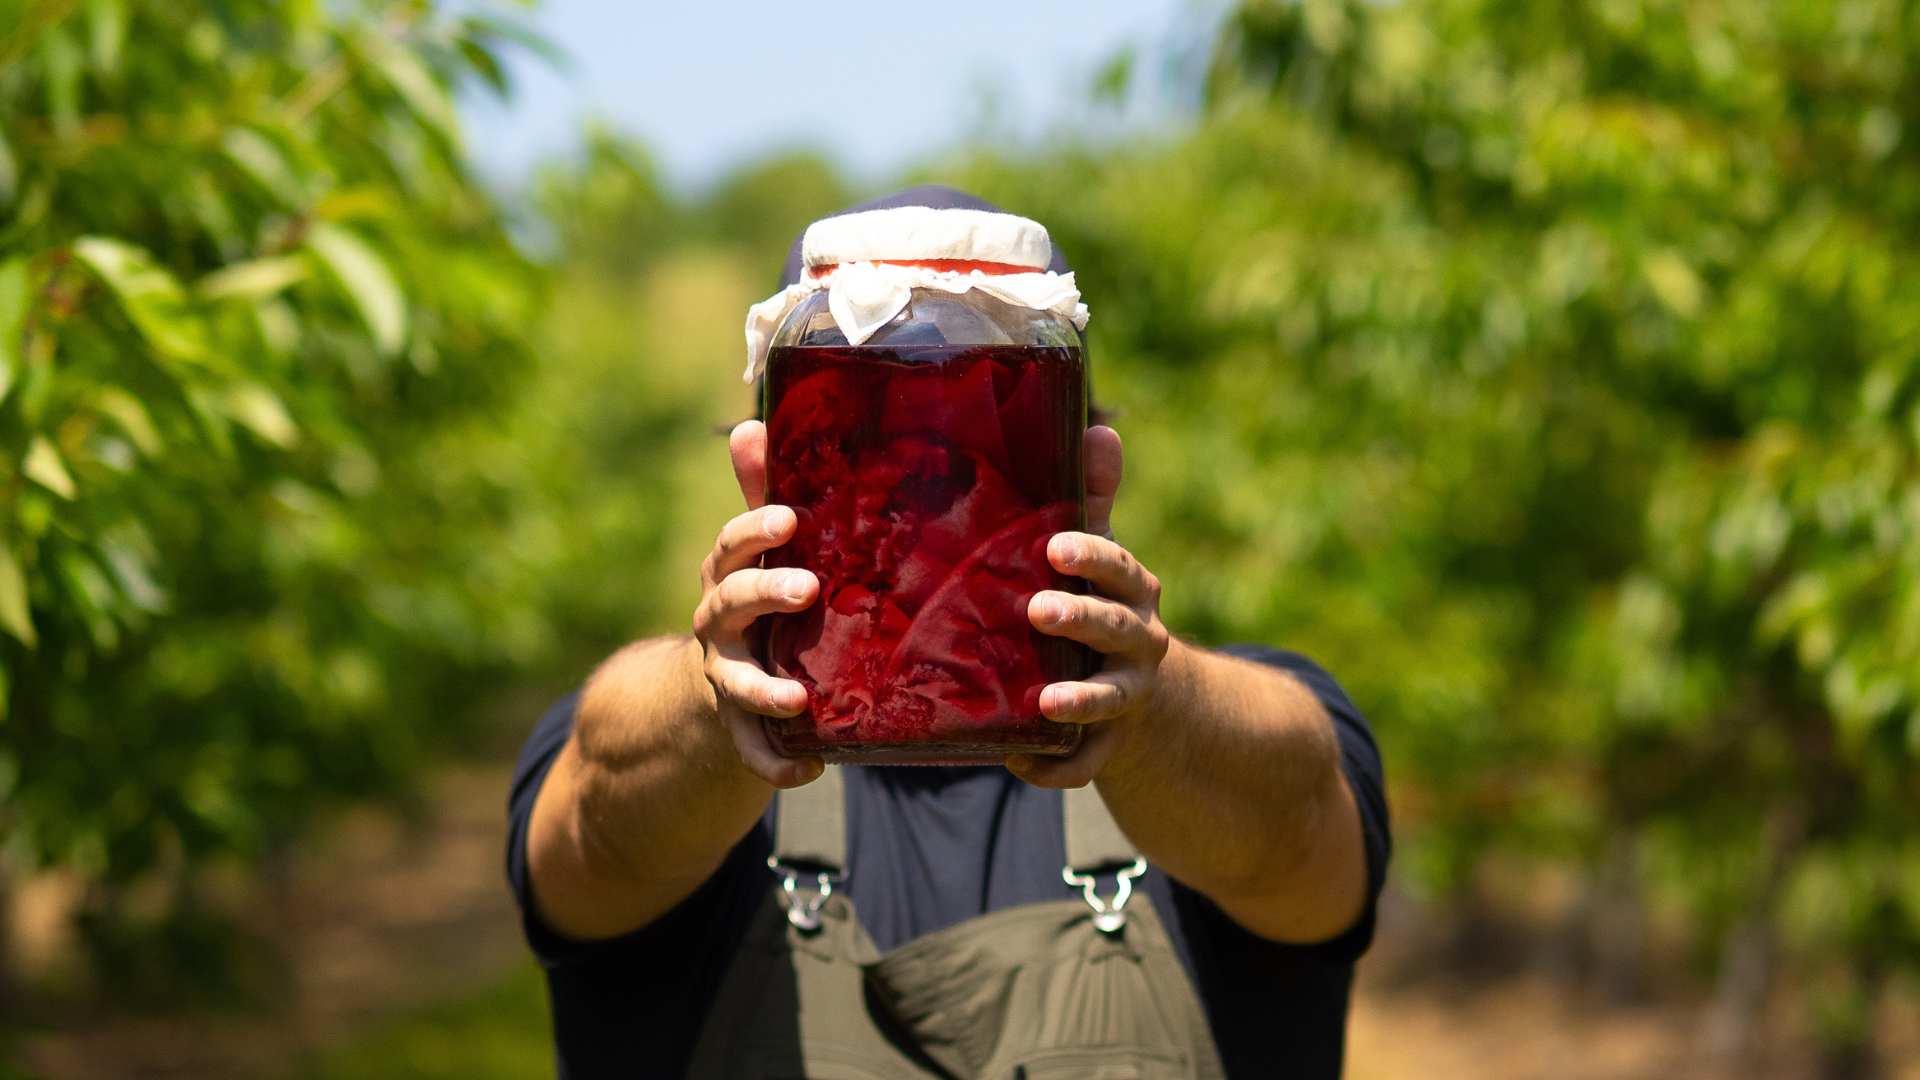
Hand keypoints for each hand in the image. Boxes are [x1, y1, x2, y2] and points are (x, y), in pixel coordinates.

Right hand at [690, 420, 822, 788]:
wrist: (721, 682)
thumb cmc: (757, 597)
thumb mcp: (758, 551)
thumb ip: (761, 493)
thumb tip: (748, 424)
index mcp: (727, 577)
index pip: (731, 546)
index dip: (755, 530)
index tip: (791, 517)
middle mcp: (720, 626)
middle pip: (730, 605)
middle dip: (764, 594)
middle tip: (808, 588)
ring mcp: (727, 677)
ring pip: (737, 683)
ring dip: (764, 689)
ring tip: (797, 699)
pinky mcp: (741, 728)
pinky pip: (753, 752)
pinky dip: (777, 764)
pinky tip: (812, 770)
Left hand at [1008, 426, 1170, 787]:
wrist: (1143, 695)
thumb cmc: (1102, 604)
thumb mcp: (1101, 557)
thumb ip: (1095, 500)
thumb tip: (1102, 426)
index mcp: (1134, 591)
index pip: (1120, 566)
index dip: (1092, 557)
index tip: (1055, 546)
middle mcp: (1139, 641)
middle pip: (1116, 628)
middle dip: (1082, 618)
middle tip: (1038, 610)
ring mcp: (1125, 695)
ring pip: (1108, 700)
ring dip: (1079, 700)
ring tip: (1043, 704)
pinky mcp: (1107, 744)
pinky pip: (1085, 764)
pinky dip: (1053, 768)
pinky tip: (1016, 763)